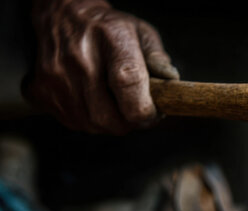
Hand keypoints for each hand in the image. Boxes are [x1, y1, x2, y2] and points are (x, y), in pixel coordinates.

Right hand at [24, 0, 178, 133]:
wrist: (63, 15)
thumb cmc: (108, 28)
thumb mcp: (141, 33)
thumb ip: (158, 59)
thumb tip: (170, 84)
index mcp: (111, 40)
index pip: (128, 84)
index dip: (145, 109)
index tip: (154, 113)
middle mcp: (80, 59)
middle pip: (110, 117)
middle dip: (129, 122)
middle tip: (135, 110)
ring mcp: (58, 77)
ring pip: (92, 124)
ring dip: (109, 122)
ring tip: (115, 103)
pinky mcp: (42, 91)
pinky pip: (73, 123)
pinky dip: (88, 120)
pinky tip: (93, 101)